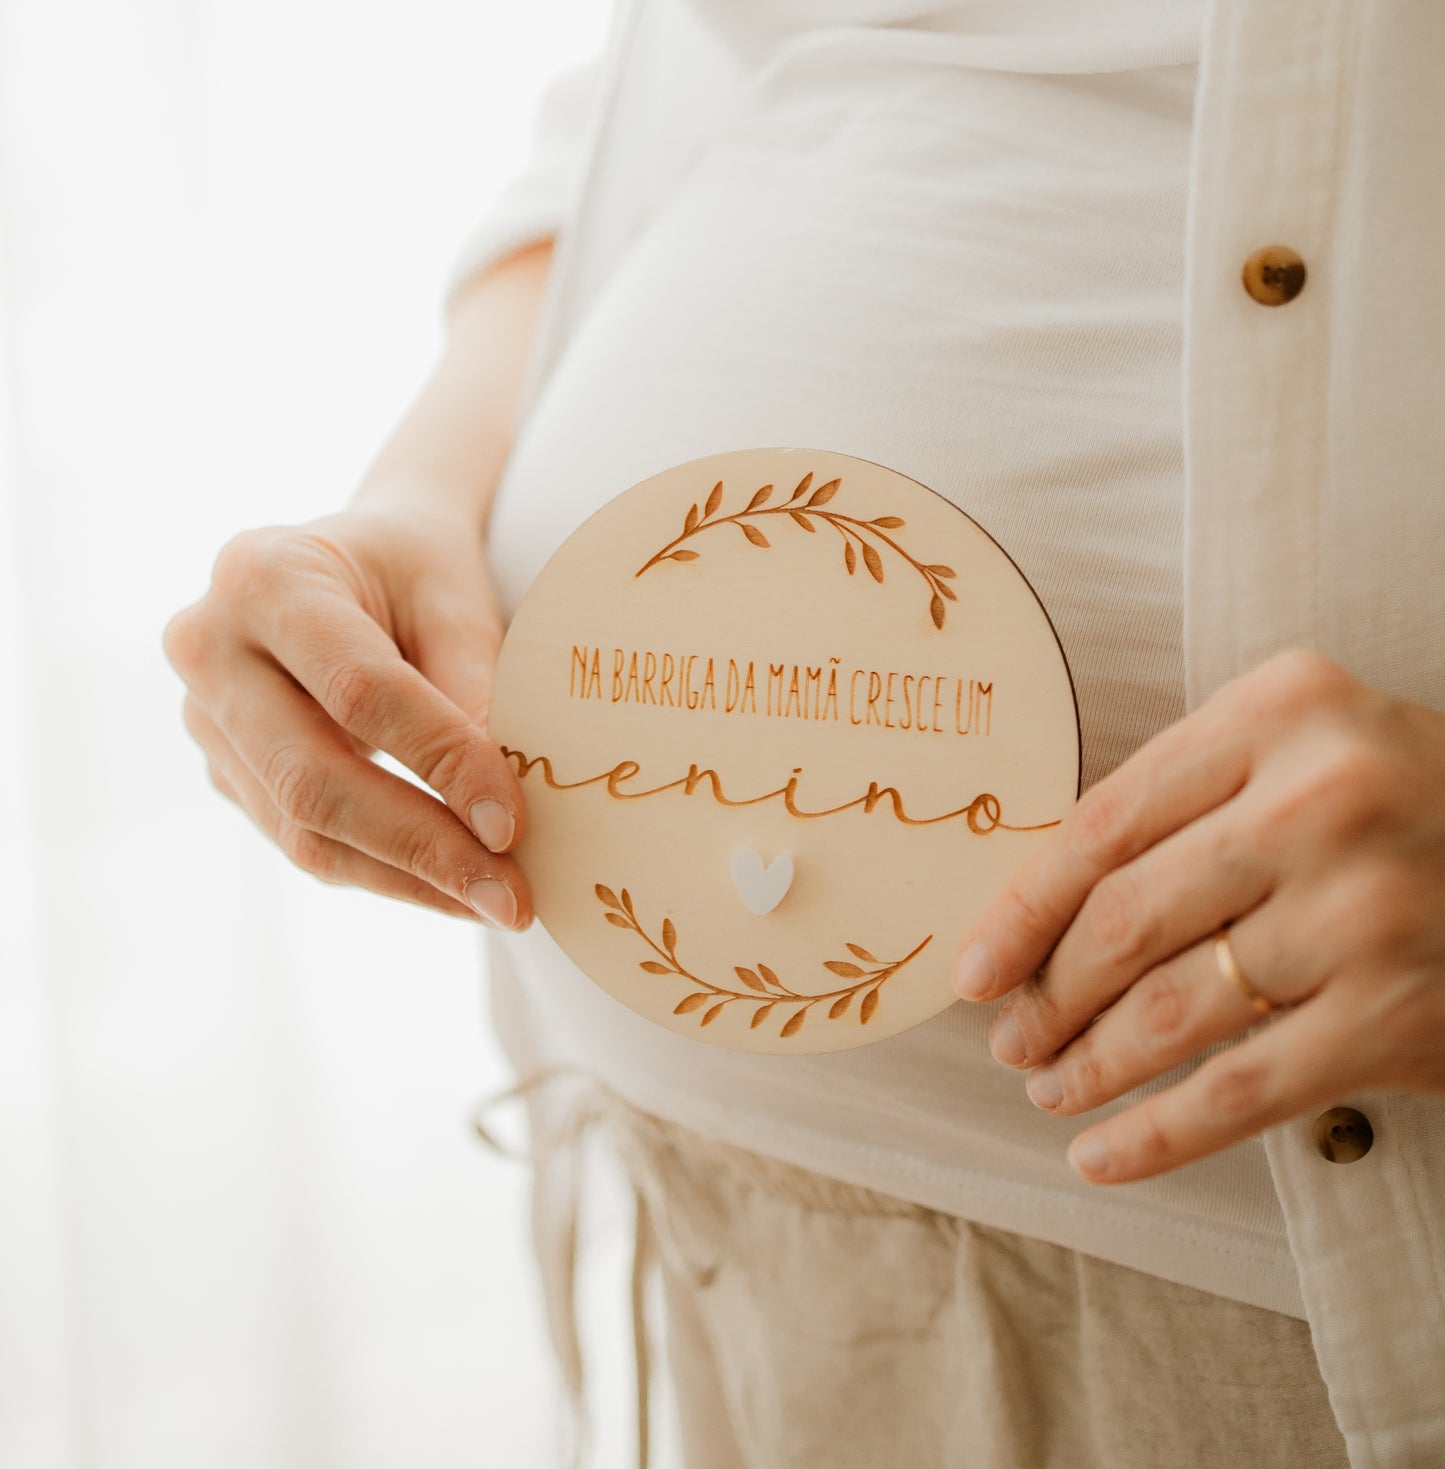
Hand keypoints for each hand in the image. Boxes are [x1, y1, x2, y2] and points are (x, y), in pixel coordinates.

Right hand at [164, 498, 531, 926]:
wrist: (355, 563)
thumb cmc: (414, 571)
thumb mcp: (455, 602)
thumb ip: (477, 691)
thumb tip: (505, 813)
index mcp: (266, 576)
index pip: (360, 692)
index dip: (440, 762)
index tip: (513, 824)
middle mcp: (211, 648)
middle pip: (314, 780)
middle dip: (423, 849)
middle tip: (512, 899)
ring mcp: (207, 719)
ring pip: (305, 831)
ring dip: (409, 879)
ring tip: (497, 904)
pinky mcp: (227, 772)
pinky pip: (304, 842)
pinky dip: (387, 874)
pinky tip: (455, 889)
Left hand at [952, 650, 1444, 1183]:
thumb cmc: (1397, 806)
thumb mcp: (1296, 754)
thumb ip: (1182, 801)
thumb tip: (1034, 912)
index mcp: (1280, 713)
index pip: (1104, 823)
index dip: (1022, 908)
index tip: (976, 965)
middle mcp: (1321, 801)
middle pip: (1125, 919)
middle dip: (1046, 995)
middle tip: (1008, 1037)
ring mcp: (1363, 912)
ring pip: (1169, 1010)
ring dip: (1086, 1064)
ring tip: (1046, 1085)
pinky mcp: (1396, 1016)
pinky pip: (1238, 1091)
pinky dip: (1154, 1133)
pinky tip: (1099, 1153)